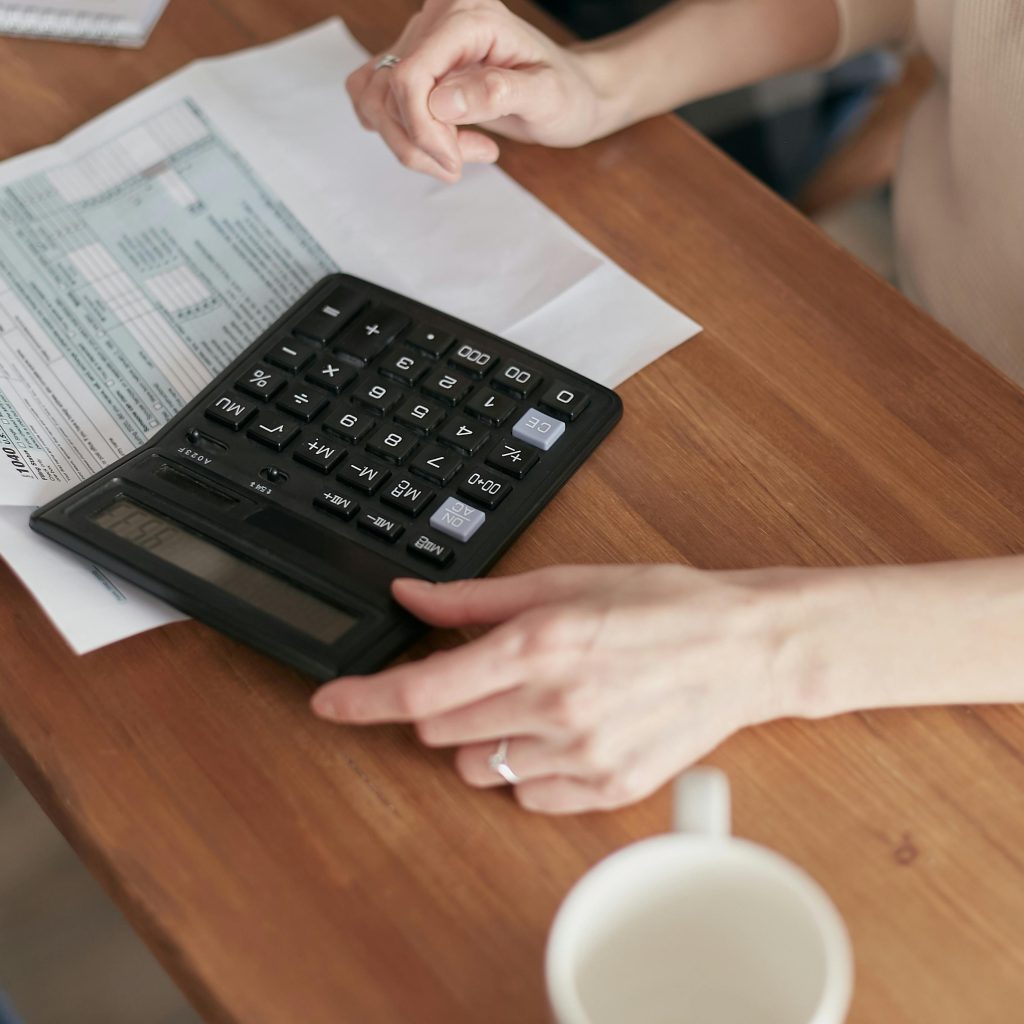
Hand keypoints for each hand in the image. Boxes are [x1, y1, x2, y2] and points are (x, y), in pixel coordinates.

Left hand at [310, 564, 805, 813]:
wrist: (741, 650)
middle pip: (439, 731)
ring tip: (532, 703)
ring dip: (483, 737)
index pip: (419, 690)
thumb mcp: (563, 582)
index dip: (362, 699)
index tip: (329, 702)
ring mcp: (580, 756)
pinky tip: (567, 732)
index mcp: (536, 645)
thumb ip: (474, 598)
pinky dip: (529, 766)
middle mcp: (552, 706)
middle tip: (482, 675)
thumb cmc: (660, 606)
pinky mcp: (605, 790)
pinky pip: (528, 795)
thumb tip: (410, 597)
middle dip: (440, 704)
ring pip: (479, 767)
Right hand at [346, 0, 614, 181]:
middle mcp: (439, 18)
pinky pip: (375, 100)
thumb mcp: (547, 97)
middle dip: (419, 141)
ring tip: (459, 153)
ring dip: (409, 142)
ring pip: (374, 99)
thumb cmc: (566, 93)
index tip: (454, 161)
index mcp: (470, 16)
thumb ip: (498, 93)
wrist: (572, 94)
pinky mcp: (414, 65)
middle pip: (387, 90)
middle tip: (462, 161)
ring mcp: (421, 41)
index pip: (411, 75)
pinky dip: (401, 133)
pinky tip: (443, 141)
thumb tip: (443, 102)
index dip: (423, 129)